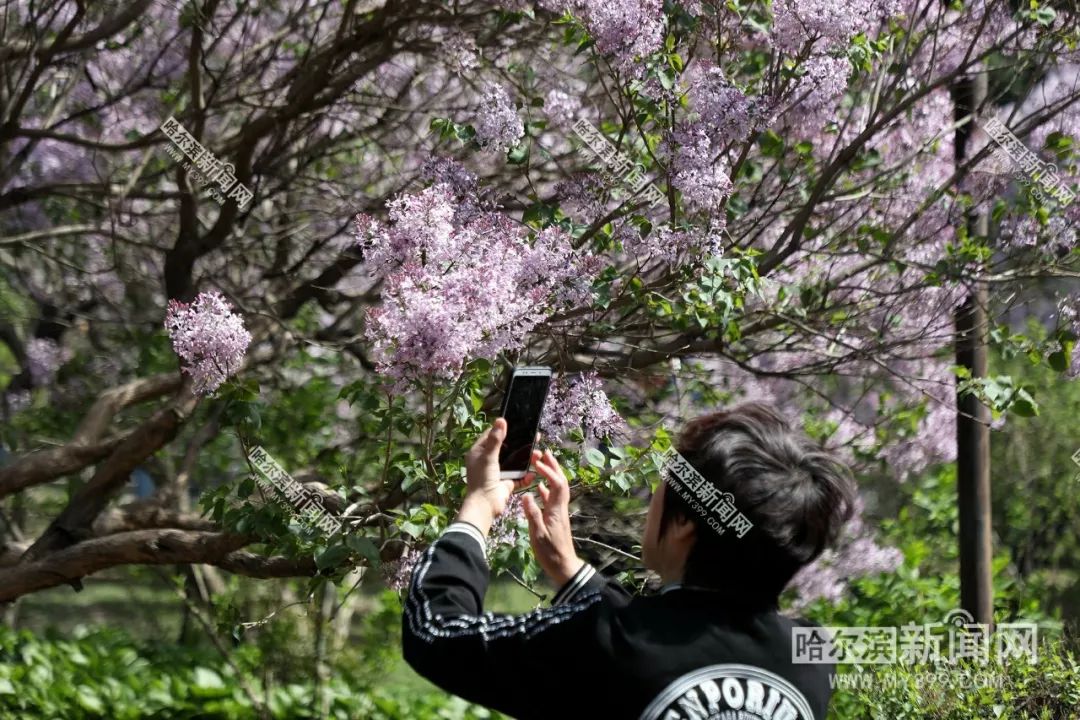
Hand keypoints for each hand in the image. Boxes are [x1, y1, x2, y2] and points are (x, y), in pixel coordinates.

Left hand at [460, 418, 528, 533]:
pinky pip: (518, 476)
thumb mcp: (488, 457)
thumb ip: (496, 439)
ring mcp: (498, 472)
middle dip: (519, 444)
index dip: (502, 429)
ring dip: (526, 458)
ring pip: (514, 461)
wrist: (485, 506)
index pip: (491, 436)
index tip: (517, 424)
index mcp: (479, 453)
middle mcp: (488, 461)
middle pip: (506, 448)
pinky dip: (526, 475)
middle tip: (534, 437)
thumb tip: (501, 420)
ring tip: (537, 454)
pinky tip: (534, 471)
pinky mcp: (506, 483)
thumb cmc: (483, 479)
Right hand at [521, 448, 584, 587]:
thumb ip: (532, 514)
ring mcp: (559, 512)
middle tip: (543, 452)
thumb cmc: (550, 552)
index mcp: (557, 510)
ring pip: (557, 488)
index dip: (549, 471)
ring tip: (540, 463)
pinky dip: (546, 488)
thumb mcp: (538, 534)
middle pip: (561, 481)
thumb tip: (526, 495)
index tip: (537, 462)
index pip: (557, 484)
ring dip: (550, 474)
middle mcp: (560, 507)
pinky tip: (539, 486)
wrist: (563, 566)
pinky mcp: (556, 518)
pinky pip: (552, 498)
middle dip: (553, 466)